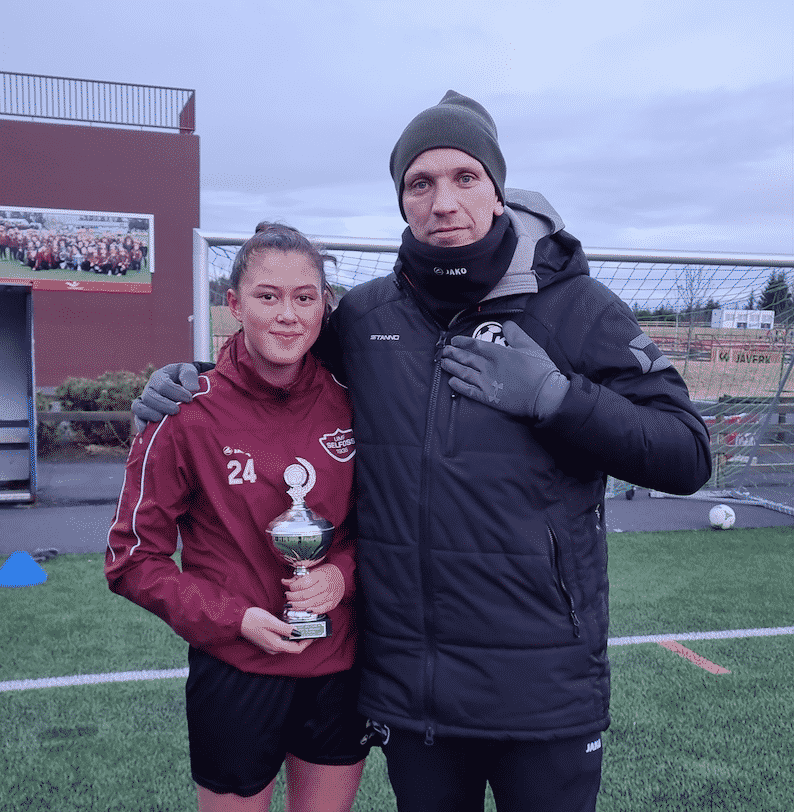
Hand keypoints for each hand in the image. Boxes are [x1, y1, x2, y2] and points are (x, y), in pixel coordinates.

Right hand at [132, 363, 198, 431]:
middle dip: (163, 405)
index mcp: (159, 377)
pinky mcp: (144, 412)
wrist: (180, 383)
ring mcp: (145, 401)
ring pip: (139, 407)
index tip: (189, 399)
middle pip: (149, 397)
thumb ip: (190, 376)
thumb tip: (193, 389)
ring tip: (162, 418)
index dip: (176, 392)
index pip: (163, 385)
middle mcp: (149, 388)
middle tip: (176, 410)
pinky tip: (145, 430)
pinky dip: (140, 423)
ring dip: (150, 414)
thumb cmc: (184, 378)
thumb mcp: (188, 371)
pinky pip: (137, 417)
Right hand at [240, 606, 313, 654]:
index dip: (307, 643)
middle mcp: (274, 648)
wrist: (238, 620)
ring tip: (305, 626)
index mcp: (276, 645)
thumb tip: (298, 632)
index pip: (297, 649)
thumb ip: (285, 628)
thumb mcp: (271, 621)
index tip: (314, 634)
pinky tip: (292, 626)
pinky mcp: (268, 641)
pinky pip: (283, 641)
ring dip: (297, 637)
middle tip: (312, 629)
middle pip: (294, 647)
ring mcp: (271, 646)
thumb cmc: (253, 619)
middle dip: (304, 639)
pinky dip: (290, 635)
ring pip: (289, 644)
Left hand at [283, 564, 344, 615]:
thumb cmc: (326, 573)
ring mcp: (329, 596)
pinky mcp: (331, 604)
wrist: (343, 576)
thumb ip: (298, 577)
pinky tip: (304, 610)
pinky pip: (319, 610)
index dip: (293, 587)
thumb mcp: (313, 570)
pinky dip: (310, 611)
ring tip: (292, 604)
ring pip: (310, 604)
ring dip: (298, 606)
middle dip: (293, 597)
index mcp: (320, 576)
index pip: (303, 583)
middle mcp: (324, 586)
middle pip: (304, 595)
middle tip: (288, 596)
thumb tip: (284, 581)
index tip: (290, 587)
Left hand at [439, 321, 569, 418]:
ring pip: (464, 373)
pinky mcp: (489, 397)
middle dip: (453, 354)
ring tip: (443, 364)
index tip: (454, 341)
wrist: (545, 395)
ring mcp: (487, 383)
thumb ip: (516, 334)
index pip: (475, 345)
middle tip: (444, 351)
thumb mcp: (530, 346)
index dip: (462, 342)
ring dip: (452, 368)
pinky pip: (469, 391)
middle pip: (466, 359)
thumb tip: (506, 325)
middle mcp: (489, 367)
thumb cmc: (540, 370)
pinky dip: (459, 386)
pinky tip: (452, 382)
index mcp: (499, 353)